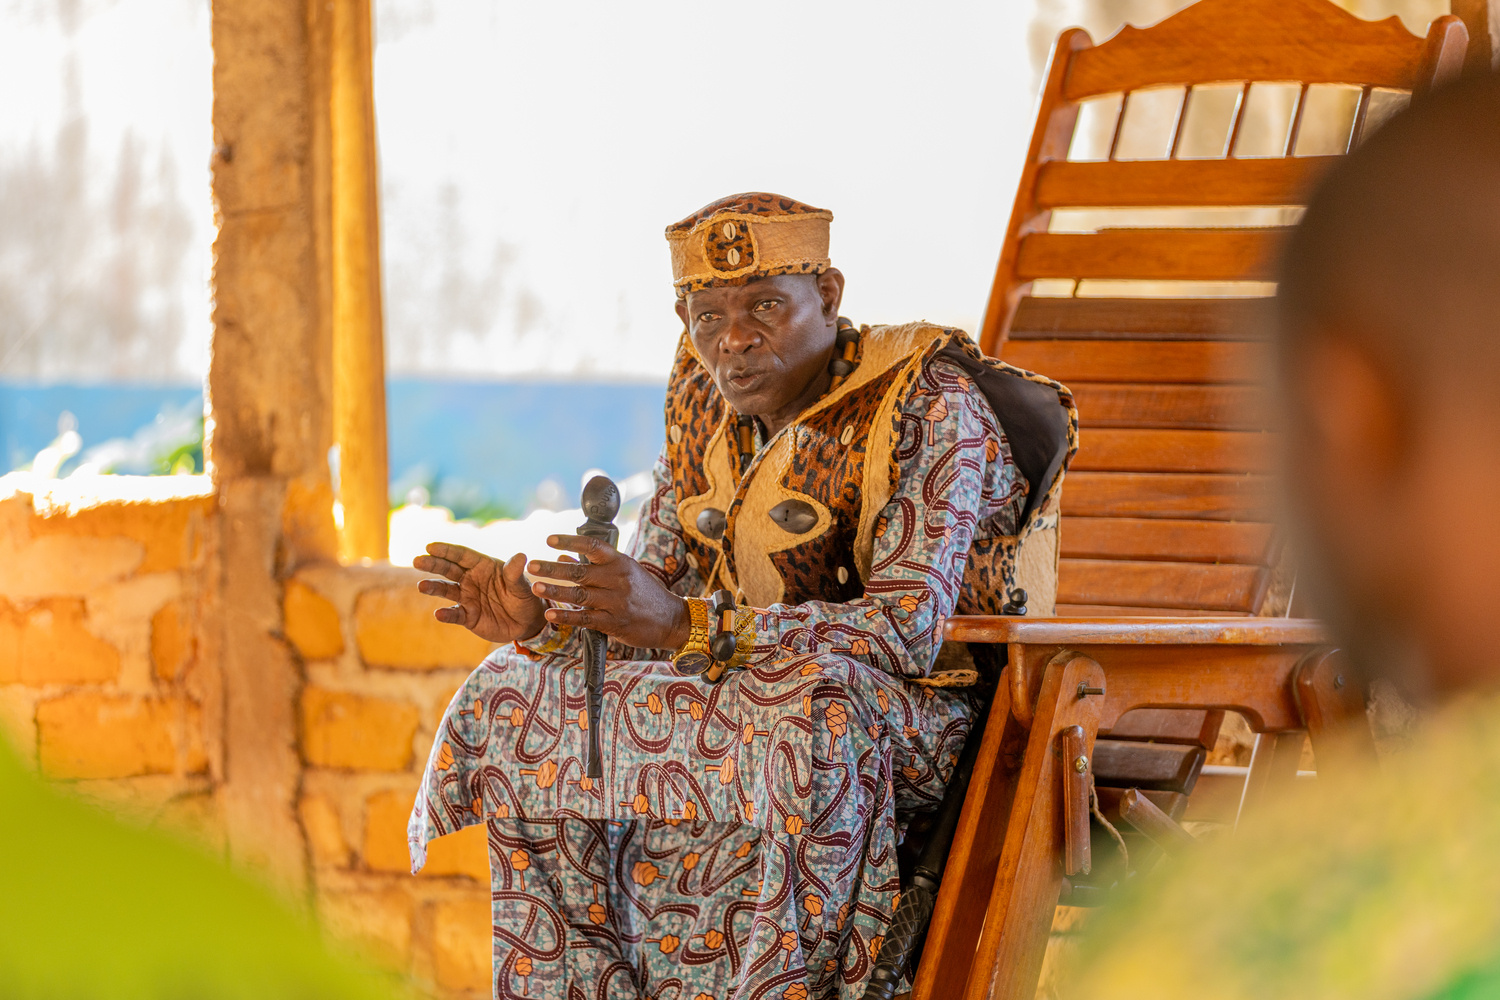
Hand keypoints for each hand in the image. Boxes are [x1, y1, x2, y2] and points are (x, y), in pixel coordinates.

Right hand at [414, 543, 546, 643]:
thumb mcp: (522, 585)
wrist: (527, 623)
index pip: (462, 555)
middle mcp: (471, 579)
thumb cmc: (525, 597)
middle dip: (433, 564)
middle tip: (417, 560)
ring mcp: (467, 597)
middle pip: (448, 569)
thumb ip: (515, 573)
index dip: (446, 550)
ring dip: (434, 587)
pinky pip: (455, 614)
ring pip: (446, 590)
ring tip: (422, 586)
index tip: (430, 546)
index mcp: (483, 566)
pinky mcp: (468, 616)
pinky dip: (447, 614)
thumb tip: (520, 556)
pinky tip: (439, 614)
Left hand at [528, 534, 690, 650]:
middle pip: (580, 572)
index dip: (570, 541)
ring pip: (580, 595)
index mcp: (620, 562)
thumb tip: (562, 558)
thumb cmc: (645, 593)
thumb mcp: (624, 572)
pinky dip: (567, 616)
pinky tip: (551, 614)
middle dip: (553, 568)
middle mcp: (618, 579)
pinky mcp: (614, 623)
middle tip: (532, 565)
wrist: (671, 619)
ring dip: (555, 591)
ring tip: (535, 587)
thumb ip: (594, 566)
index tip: (549, 540)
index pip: (593, 547)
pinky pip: (586, 618)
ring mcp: (616, 602)